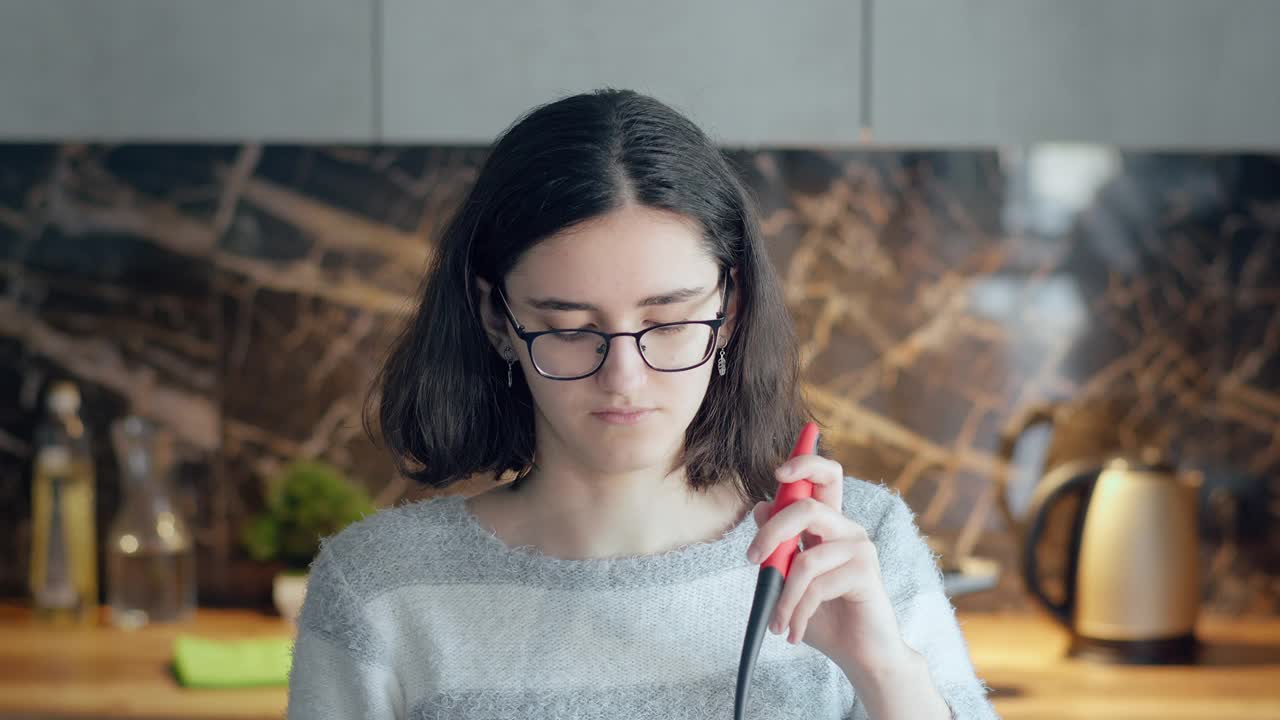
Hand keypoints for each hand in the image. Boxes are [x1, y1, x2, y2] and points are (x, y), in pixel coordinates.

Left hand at [745, 455, 906, 673]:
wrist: (858, 654)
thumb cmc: (824, 615)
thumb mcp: (790, 579)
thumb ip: (779, 546)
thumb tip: (761, 507)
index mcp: (830, 524)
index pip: (825, 477)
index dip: (805, 463)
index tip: (778, 471)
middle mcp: (847, 529)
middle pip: (806, 508)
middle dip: (771, 533)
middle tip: (753, 561)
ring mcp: (859, 548)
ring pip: (805, 559)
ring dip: (783, 597)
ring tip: (778, 623)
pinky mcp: (865, 572)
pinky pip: (817, 585)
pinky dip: (797, 612)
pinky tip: (795, 631)